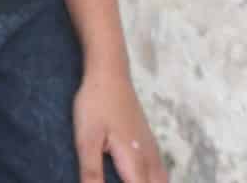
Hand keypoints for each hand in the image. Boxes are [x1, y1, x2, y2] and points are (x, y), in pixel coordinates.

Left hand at [74, 66, 165, 182]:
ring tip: (128, 180)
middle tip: (115, 181)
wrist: (110, 75)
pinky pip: (159, 175)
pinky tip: (141, 180)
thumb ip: (91, 171)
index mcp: (135, 164)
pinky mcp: (150, 145)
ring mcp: (153, 152)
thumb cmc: (95, 106)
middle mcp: (150, 162)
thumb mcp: (86, 139)